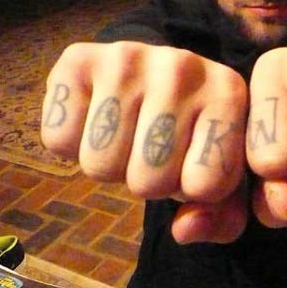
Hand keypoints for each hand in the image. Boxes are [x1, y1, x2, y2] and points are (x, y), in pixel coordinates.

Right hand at [40, 41, 248, 242]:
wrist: (154, 68)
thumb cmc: (192, 131)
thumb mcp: (223, 171)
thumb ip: (222, 217)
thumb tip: (183, 229)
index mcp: (228, 93)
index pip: (205, 186)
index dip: (192, 190)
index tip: (192, 161)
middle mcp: (183, 67)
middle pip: (147, 182)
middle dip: (148, 180)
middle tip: (152, 147)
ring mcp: (129, 58)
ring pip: (100, 166)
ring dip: (110, 164)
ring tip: (127, 132)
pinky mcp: (78, 58)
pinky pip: (58, 140)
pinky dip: (70, 143)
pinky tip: (94, 116)